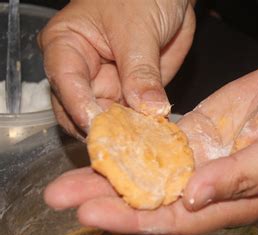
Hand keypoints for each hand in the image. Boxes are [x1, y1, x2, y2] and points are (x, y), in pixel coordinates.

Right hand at [39, 0, 194, 137]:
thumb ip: (141, 72)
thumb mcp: (139, 31)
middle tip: (124, 143)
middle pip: (80, 110)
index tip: (98, 127)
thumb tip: (149, 109)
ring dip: (125, 133)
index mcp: (67, 45)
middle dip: (102, 128)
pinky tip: (154, 137)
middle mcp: (83, 71)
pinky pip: (134, 119)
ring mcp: (108, 85)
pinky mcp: (132, 95)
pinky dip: (143, 129)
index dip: (80, 108)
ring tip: (142, 144)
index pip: (66, 82)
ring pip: (108, 120)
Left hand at [44, 63, 257, 234]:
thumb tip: (194, 197)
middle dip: (111, 202)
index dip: (139, 219)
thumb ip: (243, 176)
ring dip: (112, 176)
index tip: (97, 216)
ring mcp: (203, 159)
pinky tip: (104, 145)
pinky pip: (160, 142)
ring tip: (70, 179)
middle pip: (156, 200)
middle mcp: (213, 185)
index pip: (181, 218)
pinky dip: (133, 145)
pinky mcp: (197, 133)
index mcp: (236, 200)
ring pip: (151, 174)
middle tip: (64, 198)